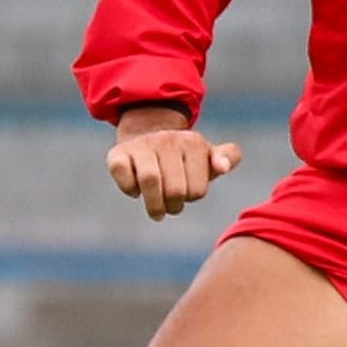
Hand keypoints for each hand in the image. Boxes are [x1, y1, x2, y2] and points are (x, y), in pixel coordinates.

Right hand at [105, 106, 242, 219]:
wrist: (149, 133)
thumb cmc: (184, 155)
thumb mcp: (208, 155)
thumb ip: (228, 157)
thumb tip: (223, 167)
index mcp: (193, 143)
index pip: (197, 189)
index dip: (192, 198)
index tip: (188, 193)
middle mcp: (168, 140)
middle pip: (175, 189)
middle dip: (174, 206)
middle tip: (171, 208)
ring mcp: (142, 145)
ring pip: (150, 180)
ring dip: (154, 205)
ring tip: (157, 213)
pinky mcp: (118, 152)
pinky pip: (121, 173)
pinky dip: (129, 189)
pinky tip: (136, 192)